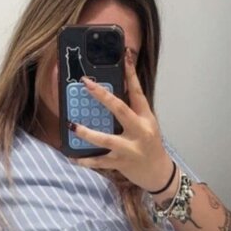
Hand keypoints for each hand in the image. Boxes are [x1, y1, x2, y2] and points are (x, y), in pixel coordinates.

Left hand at [70, 50, 172, 191]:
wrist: (159, 173)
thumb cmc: (150, 145)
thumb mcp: (146, 124)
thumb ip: (132, 110)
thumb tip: (113, 92)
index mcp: (146, 118)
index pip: (138, 92)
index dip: (131, 74)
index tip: (125, 57)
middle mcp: (139, 131)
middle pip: (120, 109)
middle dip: (102, 96)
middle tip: (86, 83)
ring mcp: (130, 148)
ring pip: (106, 139)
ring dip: (87, 133)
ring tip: (72, 125)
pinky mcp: (122, 163)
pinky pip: (100, 161)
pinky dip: (86, 160)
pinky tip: (73, 158)